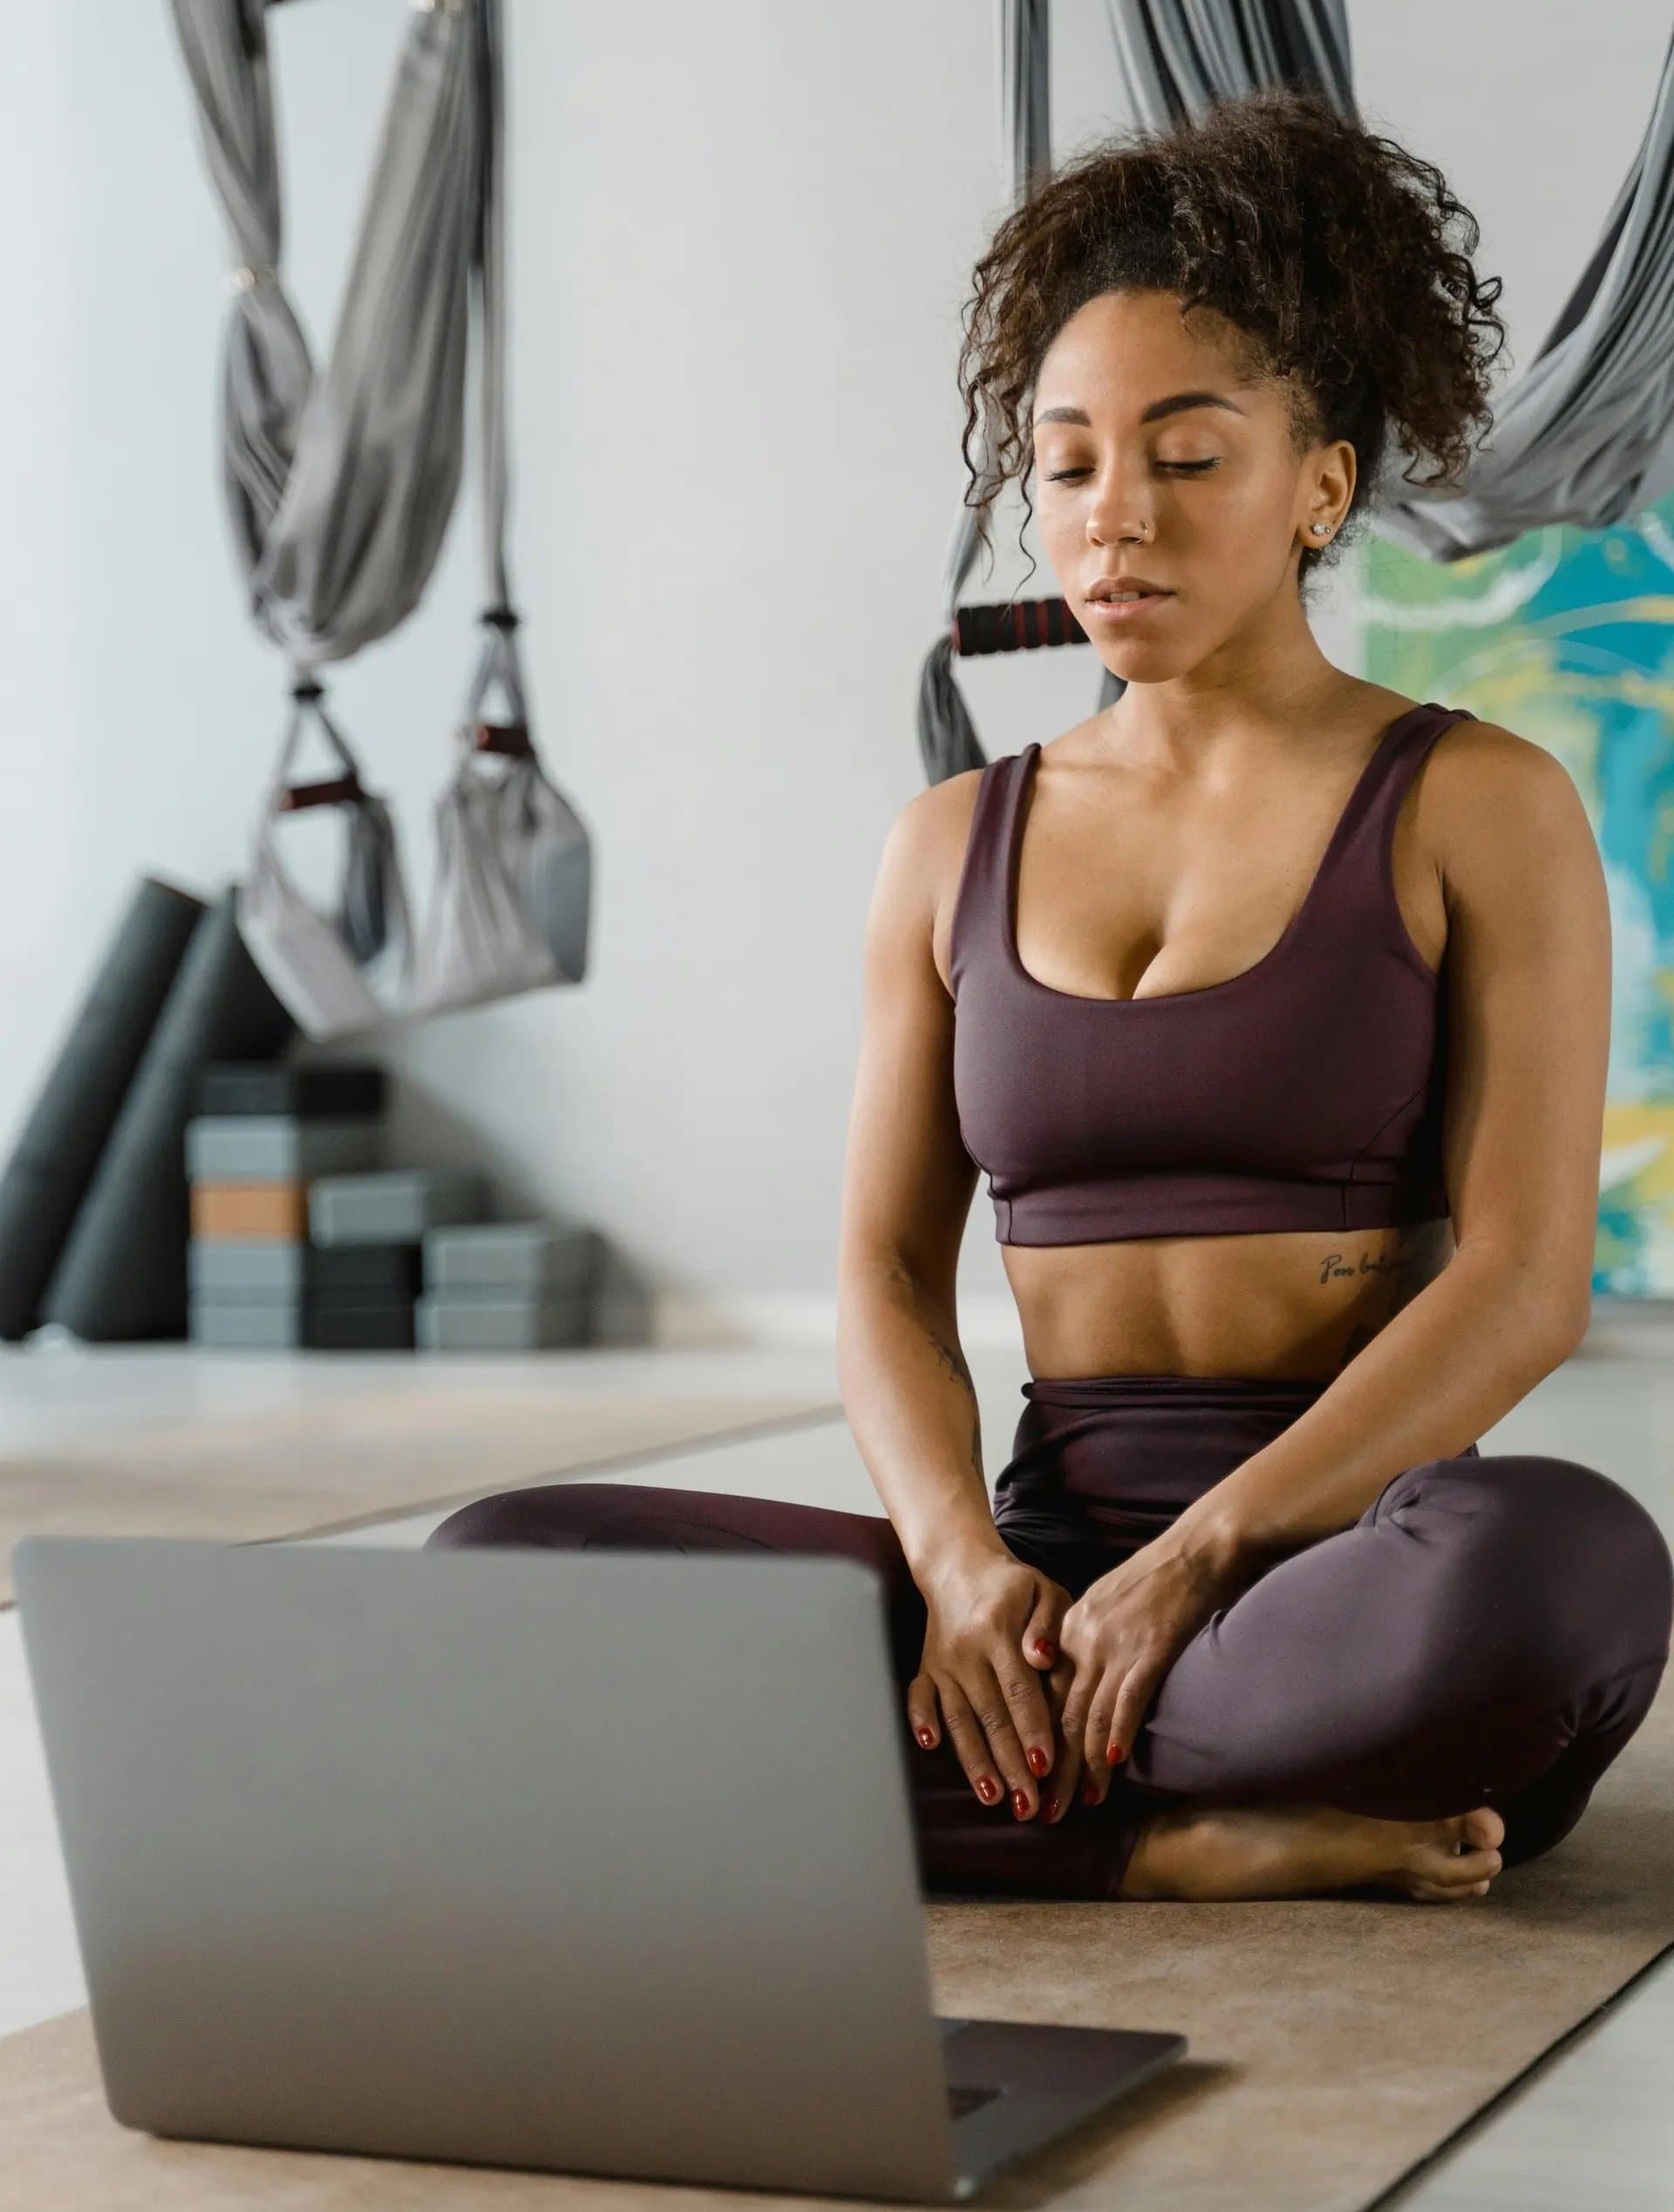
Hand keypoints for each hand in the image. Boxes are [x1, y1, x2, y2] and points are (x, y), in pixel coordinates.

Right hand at [905, 1543, 1070, 1818]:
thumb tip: (1041, 1657)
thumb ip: (1049, 1624)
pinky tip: (930, 1746)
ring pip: (958, 1717)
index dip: (1032, 1729)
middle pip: (990, 1714)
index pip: (1019, 1689)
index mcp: (998, 1631)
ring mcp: (942, 1662)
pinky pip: (919, 1698)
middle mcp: (966, 1651)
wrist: (960, 1567)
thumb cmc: (1015, 1586)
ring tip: (993, 1796)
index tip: (1046, 1766)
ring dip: (974, 1760)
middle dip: (1010, 1763)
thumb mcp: (1044, 1591)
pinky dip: (921, 1721)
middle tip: (1028, 1804)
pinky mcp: (926, 1669)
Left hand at [1043, 1535, 1245, 1817]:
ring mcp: (1115, 1643)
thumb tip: (1087, 1684)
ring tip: (1078, 1804)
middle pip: (1061, 1713)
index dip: (1039, 1741)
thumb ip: (1092, 1641)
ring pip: (1089, 1714)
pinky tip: (1110, 1764)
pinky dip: (1117, 1733)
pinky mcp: (1150, 1647)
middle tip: (1044, 1811)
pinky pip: (1128, 1699)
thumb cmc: (1162, 1575)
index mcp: (1071, 1628)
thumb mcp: (1111, 1604)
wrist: (1201, 1545)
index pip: (1047, 1696)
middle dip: (1053, 1768)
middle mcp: (1084, 1637)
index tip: (1034, 1779)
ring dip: (1082, 1765)